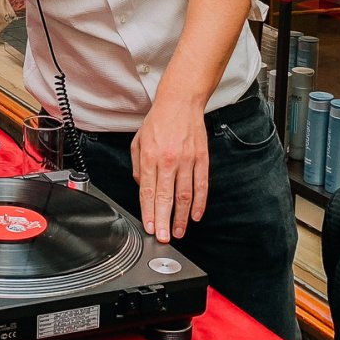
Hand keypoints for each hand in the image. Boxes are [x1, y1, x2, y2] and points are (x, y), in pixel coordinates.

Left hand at [130, 99, 208, 242]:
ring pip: (184, 195)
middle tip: (162, 238)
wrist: (180, 101)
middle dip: (163, 221)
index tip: (149, 227)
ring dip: (181, 217)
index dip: (148, 212)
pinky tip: (195, 215)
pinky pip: (201, 185)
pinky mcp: (201, 158)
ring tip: (178, 232)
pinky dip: (199, 203)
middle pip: (165, 197)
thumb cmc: (158, 121)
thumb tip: (143, 187)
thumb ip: (138, 166)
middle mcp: (168, 160)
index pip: (148, 191)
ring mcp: (187, 160)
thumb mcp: (138, 141)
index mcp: (149, 156)